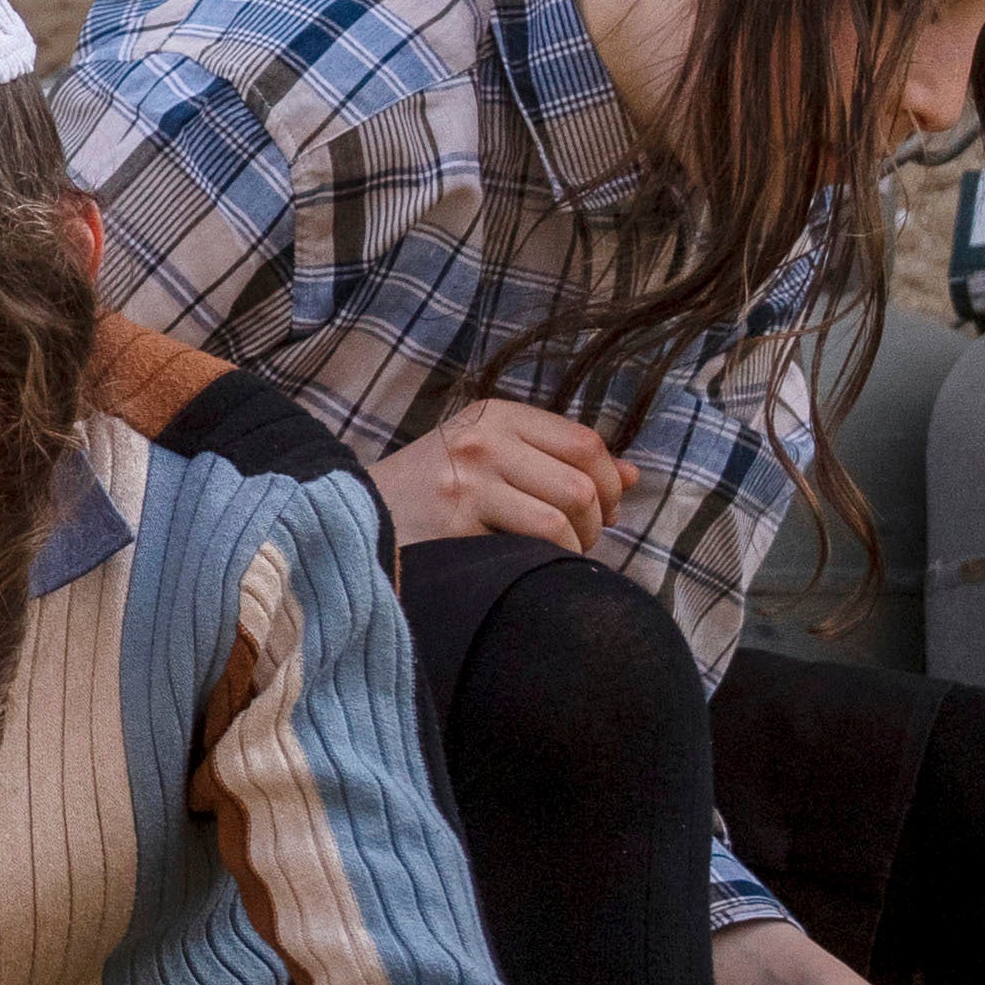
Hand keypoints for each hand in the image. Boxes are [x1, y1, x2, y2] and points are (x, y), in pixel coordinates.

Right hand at [380, 401, 622, 553]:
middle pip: (581, 481)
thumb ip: (556, 460)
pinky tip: (529, 568)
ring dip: (575, 547)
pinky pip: (533, 545)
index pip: (584, 442)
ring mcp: (469, 480)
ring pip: (564, 514)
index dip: (610, 482)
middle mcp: (483, 439)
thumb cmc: (428, 494)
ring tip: (556, 556)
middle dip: (595, 522)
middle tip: (580, 541)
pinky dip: (546, 563)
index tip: (606, 511)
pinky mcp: (458, 521)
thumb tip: (632, 474)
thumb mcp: (488, 458)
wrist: (352, 518)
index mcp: (494, 415)